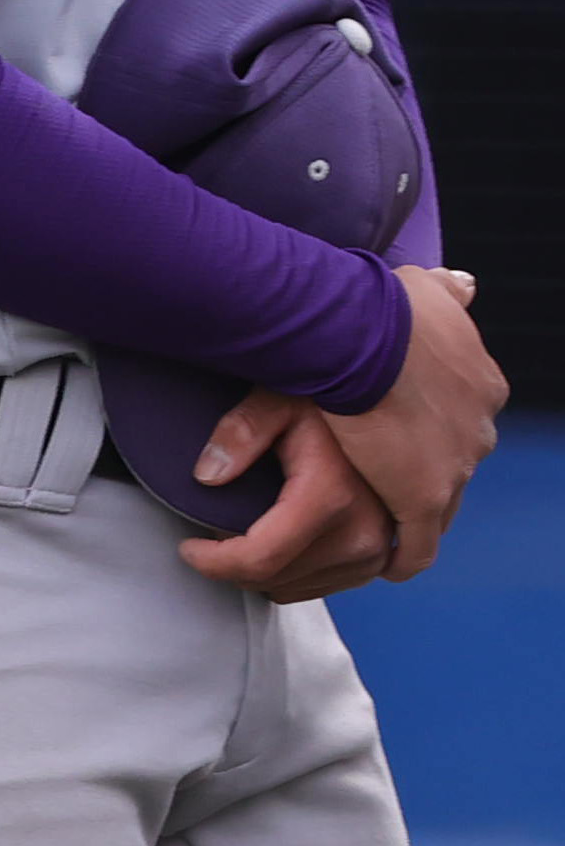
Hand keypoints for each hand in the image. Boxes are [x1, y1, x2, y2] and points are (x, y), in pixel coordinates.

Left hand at [179, 394, 396, 601]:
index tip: (189, 549)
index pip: (260, 557)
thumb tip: (207, 475)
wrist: (383, 413)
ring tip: (241, 535)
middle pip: (273, 579)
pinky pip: (319, 588)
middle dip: (229, 565)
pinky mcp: (377, 560)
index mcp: (329, 497)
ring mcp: (373, 552)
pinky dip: (287, 575)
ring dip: (259, 572)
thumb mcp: (277, 401)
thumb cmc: (329, 405)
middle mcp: (358, 534)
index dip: (214, 562)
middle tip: (209, 535)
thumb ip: (240, 433)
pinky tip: (272, 545)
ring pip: (293, 589)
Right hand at [311, 267, 506, 579]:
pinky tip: (386, 562)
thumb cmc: (386, 308)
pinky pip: (418, 544)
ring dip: (415, 510)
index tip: (410, 421)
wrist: (366, 336)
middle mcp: (477, 430)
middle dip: (428, 464)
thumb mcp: (424, 288)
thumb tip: (465, 282)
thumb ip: (447, 291)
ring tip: (382, 517)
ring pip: (442, 504)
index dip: (436, 420)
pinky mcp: (422, 498)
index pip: (464, 415)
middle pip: (456, 459)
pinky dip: (404, 555)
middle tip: (388, 466)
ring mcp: (454, 468)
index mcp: (480, 386)